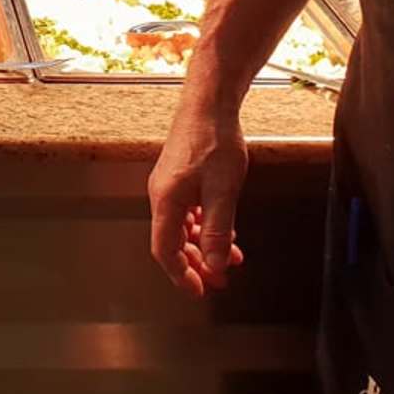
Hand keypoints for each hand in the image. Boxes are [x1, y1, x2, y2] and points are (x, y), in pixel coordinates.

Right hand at [147, 93, 248, 296]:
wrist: (209, 103)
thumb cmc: (214, 141)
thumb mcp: (223, 191)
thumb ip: (217, 231)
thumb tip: (215, 265)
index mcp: (166, 201)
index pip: (164, 251)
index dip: (181, 275)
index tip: (201, 290)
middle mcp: (162, 195)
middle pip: (172, 242)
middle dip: (197, 263)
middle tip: (220, 279)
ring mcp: (169, 185)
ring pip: (181, 227)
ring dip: (204, 245)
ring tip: (231, 256)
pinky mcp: (179, 177)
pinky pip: (187, 212)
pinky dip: (204, 226)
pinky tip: (223, 229)